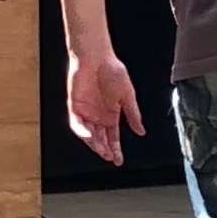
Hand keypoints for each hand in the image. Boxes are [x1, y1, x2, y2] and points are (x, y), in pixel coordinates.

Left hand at [66, 48, 143, 166]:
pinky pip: (76, 122)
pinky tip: (88, 136)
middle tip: (110, 157)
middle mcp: (98, 116)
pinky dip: (82, 131)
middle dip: (105, 149)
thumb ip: (133, 114)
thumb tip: (141, 131)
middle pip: (100, 139)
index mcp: (111, 115)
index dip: (116, 149)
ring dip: (94, 143)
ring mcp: (86, 111)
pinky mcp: (75, 105)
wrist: (96, 57)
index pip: (112, 137)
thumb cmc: (112, 71)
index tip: (119, 160)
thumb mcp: (128, 96)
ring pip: (88, 134)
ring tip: (102, 150)